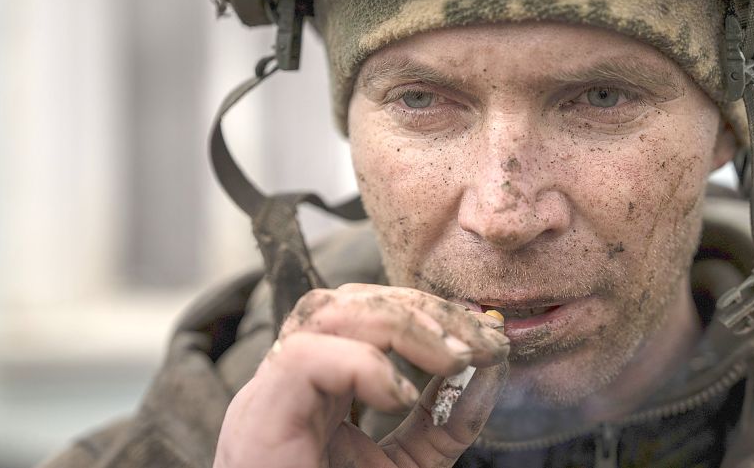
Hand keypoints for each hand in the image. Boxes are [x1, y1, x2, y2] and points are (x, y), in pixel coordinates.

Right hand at [213, 283, 509, 467]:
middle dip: (426, 311)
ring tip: (456, 358)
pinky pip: (305, 359)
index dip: (430, 315)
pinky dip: (363, 365)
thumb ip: (444, 421)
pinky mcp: (260, 419)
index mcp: (319, 389)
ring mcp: (267, 397)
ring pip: (326, 314)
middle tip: (483, 342)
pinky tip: (402, 397)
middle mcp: (290, 384)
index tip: (487, 338)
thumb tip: (493, 368)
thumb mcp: (408, 465)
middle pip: (351, 302)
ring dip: (403, 324)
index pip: (368, 315)